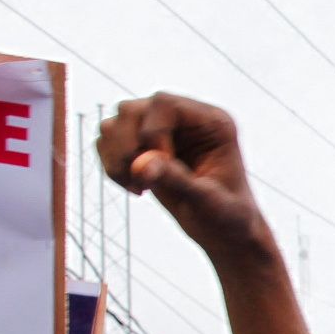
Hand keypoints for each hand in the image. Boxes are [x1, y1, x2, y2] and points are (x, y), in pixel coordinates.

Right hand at [98, 94, 268, 253]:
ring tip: (139, 188)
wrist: (223, 230)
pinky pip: (106, 143)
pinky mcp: (141, 147)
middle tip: (143, 184)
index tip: (164, 166)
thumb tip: (141, 164)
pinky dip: (112, 167)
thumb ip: (177, 180)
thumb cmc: (228, 216)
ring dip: (117, 160)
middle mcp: (183, 119)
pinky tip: (135, 188)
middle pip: (130, 110)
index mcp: (211, 122)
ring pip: (113, 125)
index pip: (164, 103)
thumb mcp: (209, 201)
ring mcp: (159, 130)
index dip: (153, 133)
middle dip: (127, 148)